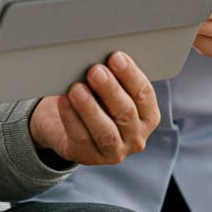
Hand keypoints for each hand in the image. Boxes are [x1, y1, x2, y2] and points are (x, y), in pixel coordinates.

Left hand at [28, 51, 159, 164]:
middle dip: (110, 89)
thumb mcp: (108, 88)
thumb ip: (112, 75)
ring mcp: (115, 151)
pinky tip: (64, 100)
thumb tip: (100, 54)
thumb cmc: (93, 99)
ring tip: (77, 87)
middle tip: (95, 70)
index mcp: (147, 116)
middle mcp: (136, 137)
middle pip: (125, 113)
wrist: (66, 125)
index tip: (116, 56)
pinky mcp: (90, 157)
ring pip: (105, 131)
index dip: (130, 75)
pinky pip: (81, 138)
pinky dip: (71, 117)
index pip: (144, 94)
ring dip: (90, 107)